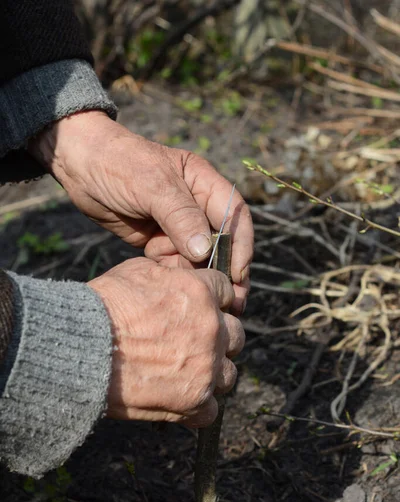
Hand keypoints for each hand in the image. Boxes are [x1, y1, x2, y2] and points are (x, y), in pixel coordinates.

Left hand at [29, 110, 252, 314]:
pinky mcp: (159, 240)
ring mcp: (177, 226)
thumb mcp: (153, 185)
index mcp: (204, 184)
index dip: (241, 245)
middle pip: (222, 243)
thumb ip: (181, 217)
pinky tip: (160, 273)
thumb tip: (205, 252)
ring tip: (183, 284)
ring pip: (199, 258)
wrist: (79, 166)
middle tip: (229, 301)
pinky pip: (175, 264)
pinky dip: (172, 273)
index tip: (238, 273)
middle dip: (224, 270)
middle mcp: (196, 206)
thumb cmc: (118, 164)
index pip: (235, 216)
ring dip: (194, 274)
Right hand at [89, 258, 244, 426]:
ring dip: (212, 372)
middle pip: (236, 334)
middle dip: (218, 337)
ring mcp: (206, 368)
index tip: (202, 309)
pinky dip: (198, 406)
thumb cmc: (103, 307)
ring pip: (229, 373)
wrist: (81, 349)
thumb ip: (171, 276)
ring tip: (187, 373)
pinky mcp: (194, 401)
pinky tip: (180, 398)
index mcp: (200, 294)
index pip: (226, 292)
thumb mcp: (137, 272)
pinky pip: (212, 409)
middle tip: (194, 342)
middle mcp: (211, 329)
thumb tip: (181, 279)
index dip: (214, 300)